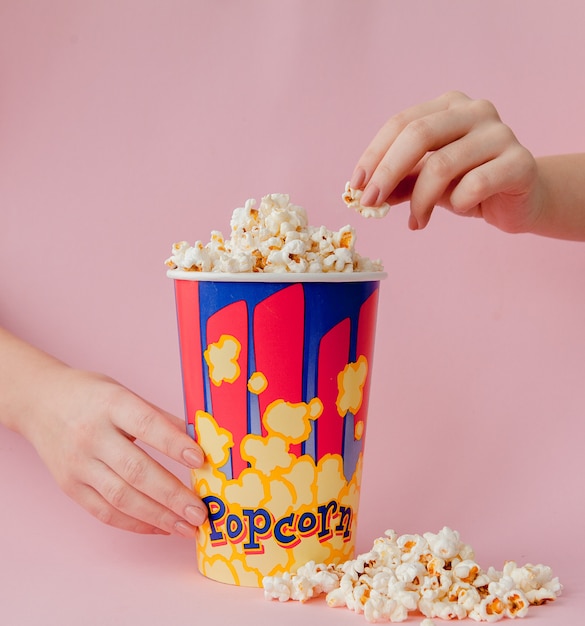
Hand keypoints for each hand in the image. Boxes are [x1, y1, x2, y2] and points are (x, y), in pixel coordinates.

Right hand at [23, 367, 207, 535]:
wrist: (40, 402)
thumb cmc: (92, 396)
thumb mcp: (125, 393)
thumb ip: (159, 417)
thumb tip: (198, 440)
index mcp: (112, 404)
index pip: (147, 425)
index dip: (174, 444)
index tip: (200, 460)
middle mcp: (92, 436)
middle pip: (135, 470)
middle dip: (171, 495)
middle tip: (199, 512)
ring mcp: (78, 465)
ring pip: (121, 497)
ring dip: (158, 517)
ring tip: (186, 527)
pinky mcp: (70, 487)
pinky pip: (104, 512)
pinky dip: (135, 524)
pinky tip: (160, 527)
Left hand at [350, 91, 541, 232]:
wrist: (521, 200)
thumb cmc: (470, 184)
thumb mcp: (427, 182)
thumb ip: (399, 182)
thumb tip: (362, 192)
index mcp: (448, 106)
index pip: (400, 123)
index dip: (374, 156)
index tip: (356, 186)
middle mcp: (475, 111)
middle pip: (418, 135)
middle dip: (387, 173)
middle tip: (371, 203)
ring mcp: (500, 133)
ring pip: (442, 165)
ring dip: (420, 200)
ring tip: (417, 220)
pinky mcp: (520, 162)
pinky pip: (475, 185)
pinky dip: (458, 203)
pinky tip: (461, 209)